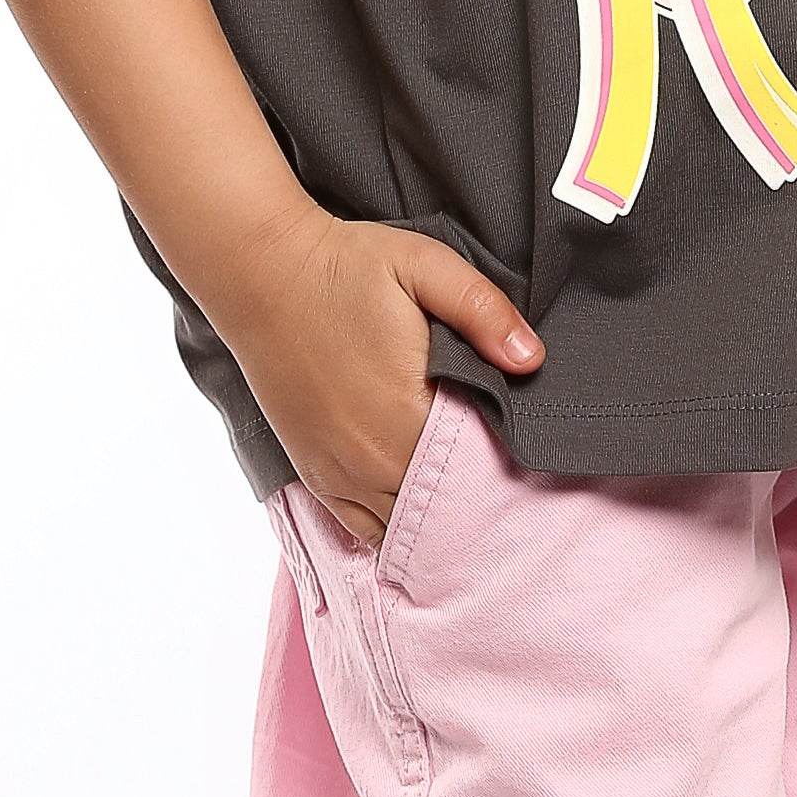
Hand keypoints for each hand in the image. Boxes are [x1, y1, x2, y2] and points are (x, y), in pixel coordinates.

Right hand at [221, 204, 543, 543]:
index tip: (526, 447)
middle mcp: (375, 459)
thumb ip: (483, 311)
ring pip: (407, 527)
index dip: (509, 461)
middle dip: (478, 493)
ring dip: (437, 514)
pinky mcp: (315, 475)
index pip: (481, 468)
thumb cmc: (348, 266)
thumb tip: (532, 360)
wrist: (264, 273)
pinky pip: (364, 530)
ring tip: (462, 486)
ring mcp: (341, 474)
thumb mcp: (426, 266)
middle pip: (448, 507)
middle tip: (505, 472)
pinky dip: (393, 526)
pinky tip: (414, 506)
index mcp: (411, 411)